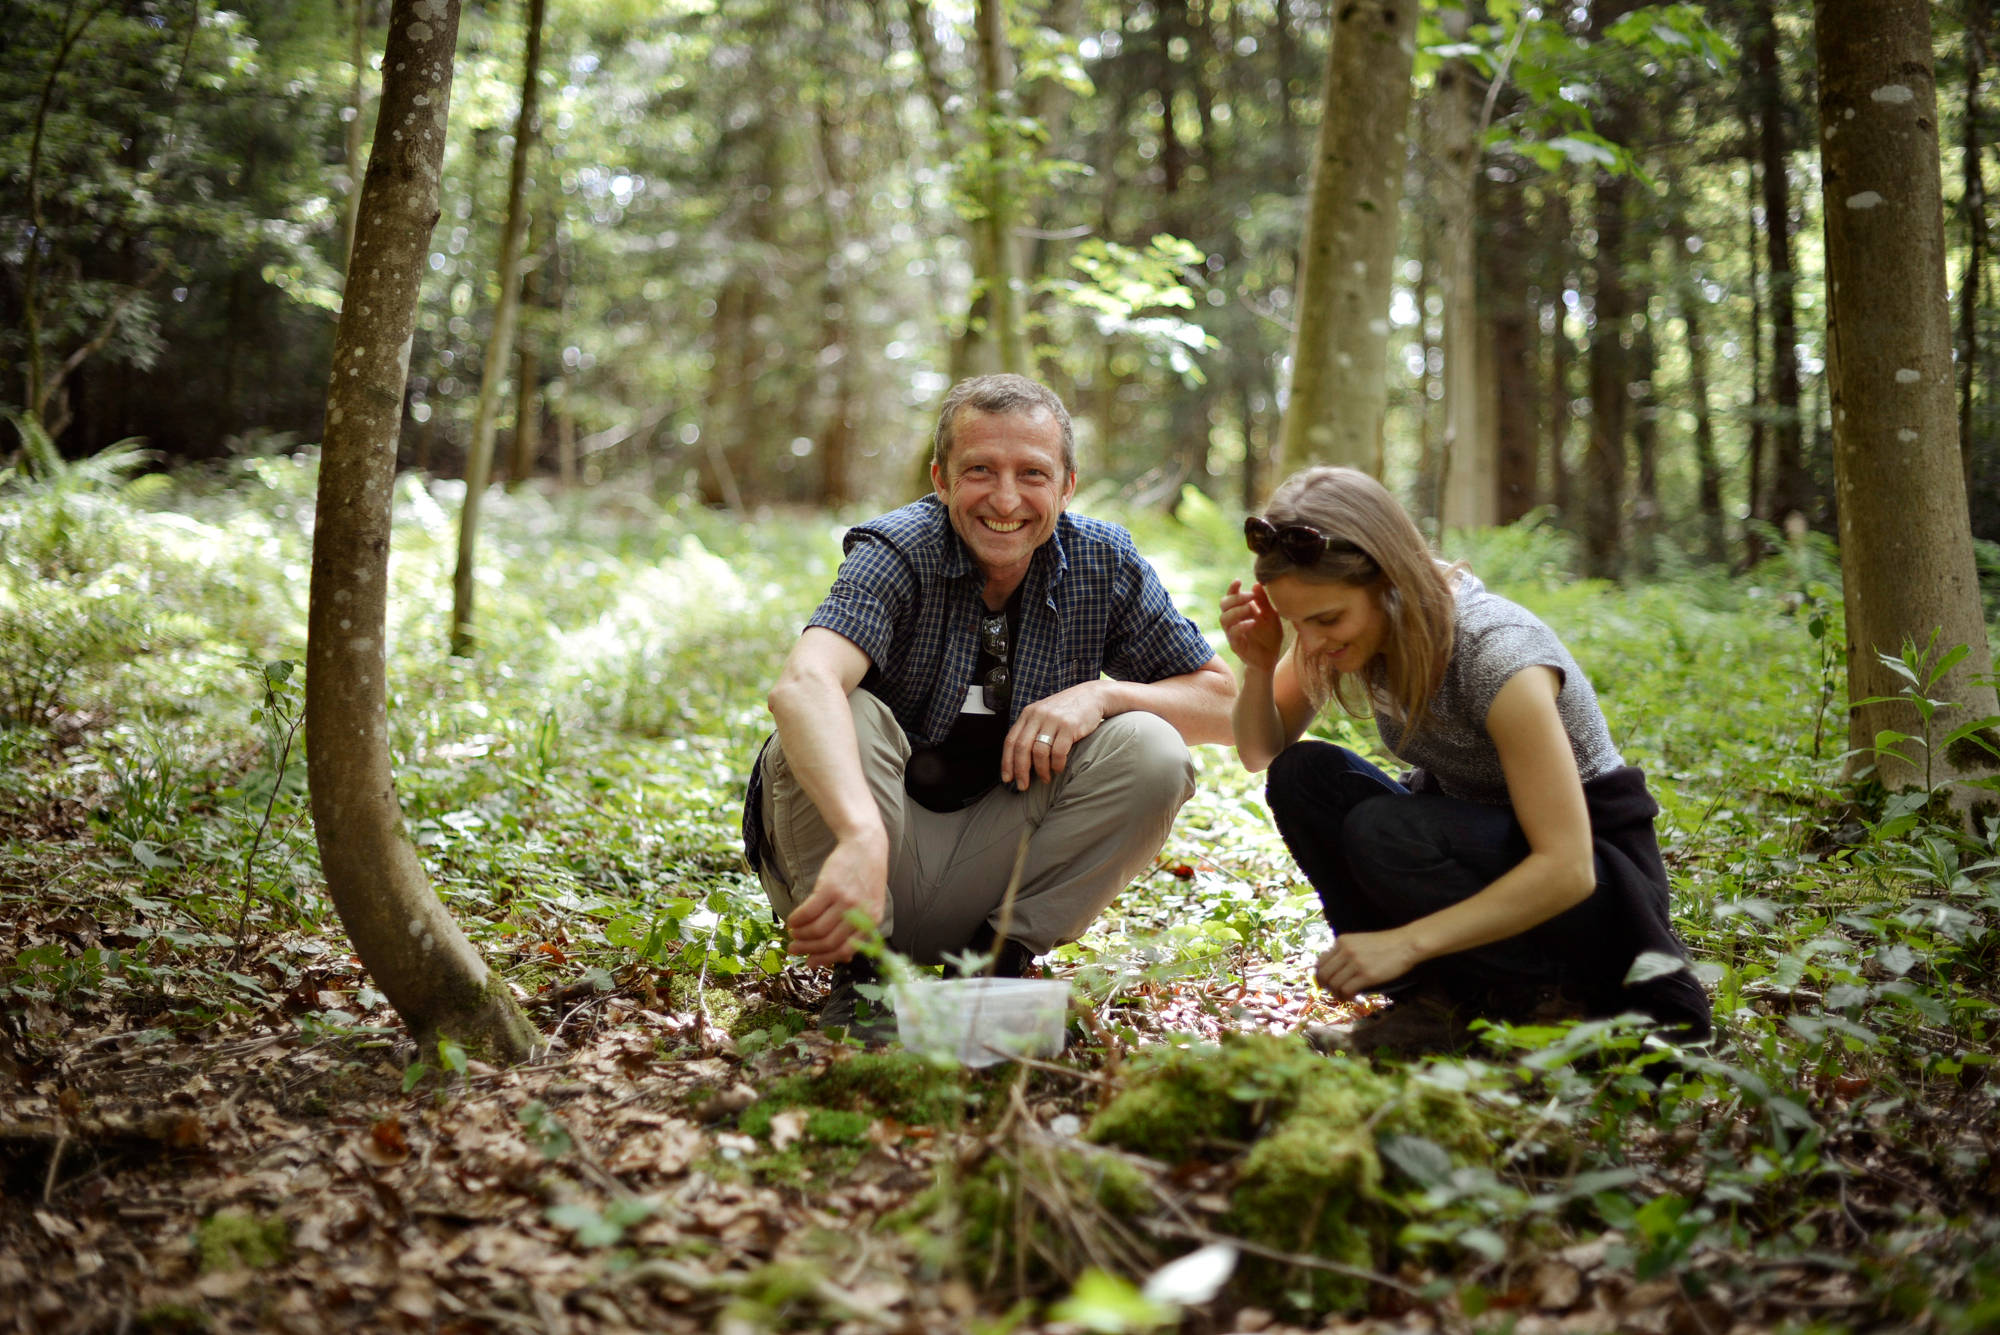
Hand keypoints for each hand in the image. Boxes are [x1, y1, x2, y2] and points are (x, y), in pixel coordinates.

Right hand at [784, 831, 887, 965]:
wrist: (866, 847)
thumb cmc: (866, 879)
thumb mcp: (870, 906)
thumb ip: (858, 930)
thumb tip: (842, 958)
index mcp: (872, 922)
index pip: (845, 950)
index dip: (824, 959)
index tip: (809, 962)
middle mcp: (860, 914)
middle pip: (828, 942)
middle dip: (807, 949)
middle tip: (793, 949)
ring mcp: (845, 901)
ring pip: (817, 929)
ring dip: (800, 934)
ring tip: (792, 933)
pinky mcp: (830, 887)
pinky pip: (808, 911)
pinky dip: (797, 919)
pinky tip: (792, 920)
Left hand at [1002, 681, 1108, 789]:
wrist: (1092, 696)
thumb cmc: (1067, 710)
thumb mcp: (1044, 714)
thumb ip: (1031, 730)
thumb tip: (1019, 760)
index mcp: (1028, 714)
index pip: (1010, 741)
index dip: (1007, 762)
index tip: (1007, 778)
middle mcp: (1038, 715)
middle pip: (1022, 748)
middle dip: (1021, 771)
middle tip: (1023, 786)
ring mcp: (1054, 720)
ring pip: (1039, 752)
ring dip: (1041, 770)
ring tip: (1045, 778)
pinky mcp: (1070, 726)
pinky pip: (1058, 752)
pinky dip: (1057, 765)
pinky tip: (1058, 769)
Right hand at [1220, 579, 1284, 673]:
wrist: (1271, 658)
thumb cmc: (1269, 635)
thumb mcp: (1270, 615)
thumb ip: (1263, 601)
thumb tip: (1256, 584)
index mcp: (1239, 612)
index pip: (1230, 597)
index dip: (1232, 588)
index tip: (1238, 581)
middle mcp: (1232, 621)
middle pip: (1223, 605)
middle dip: (1235, 598)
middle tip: (1250, 596)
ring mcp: (1232, 633)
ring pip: (1224, 619)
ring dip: (1237, 610)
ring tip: (1251, 608)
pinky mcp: (1236, 645)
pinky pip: (1233, 634)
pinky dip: (1241, 626)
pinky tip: (1253, 622)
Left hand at [1314, 930, 1421, 999]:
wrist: (1405, 944)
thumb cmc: (1385, 944)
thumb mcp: (1360, 941)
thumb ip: (1346, 951)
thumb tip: (1334, 970)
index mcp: (1342, 941)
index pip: (1321, 961)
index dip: (1320, 975)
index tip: (1325, 983)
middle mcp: (1345, 951)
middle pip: (1324, 974)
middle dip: (1325, 986)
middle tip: (1332, 992)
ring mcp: (1355, 963)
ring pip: (1334, 984)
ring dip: (1336, 993)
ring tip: (1343, 996)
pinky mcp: (1366, 975)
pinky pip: (1347, 990)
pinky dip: (1346, 996)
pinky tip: (1352, 997)